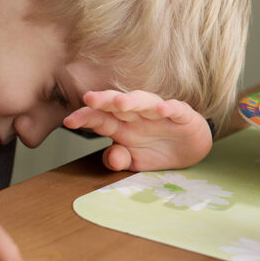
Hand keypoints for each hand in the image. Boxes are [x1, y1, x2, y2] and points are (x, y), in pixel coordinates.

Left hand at [62, 90, 211, 170]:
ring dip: (133, 100)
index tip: (69, 121)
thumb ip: (119, 159)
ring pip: (144, 101)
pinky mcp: (182, 114)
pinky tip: (162, 109)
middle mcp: (138, 115)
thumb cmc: (157, 151)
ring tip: (120, 103)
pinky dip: (169, 108)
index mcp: (122, 126)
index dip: (85, 117)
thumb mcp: (135, 162)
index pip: (100, 118)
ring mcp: (159, 113)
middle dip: (104, 100)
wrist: (190, 149)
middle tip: (89, 99)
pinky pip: (175, 108)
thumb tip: (111, 157)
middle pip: (118, 104)